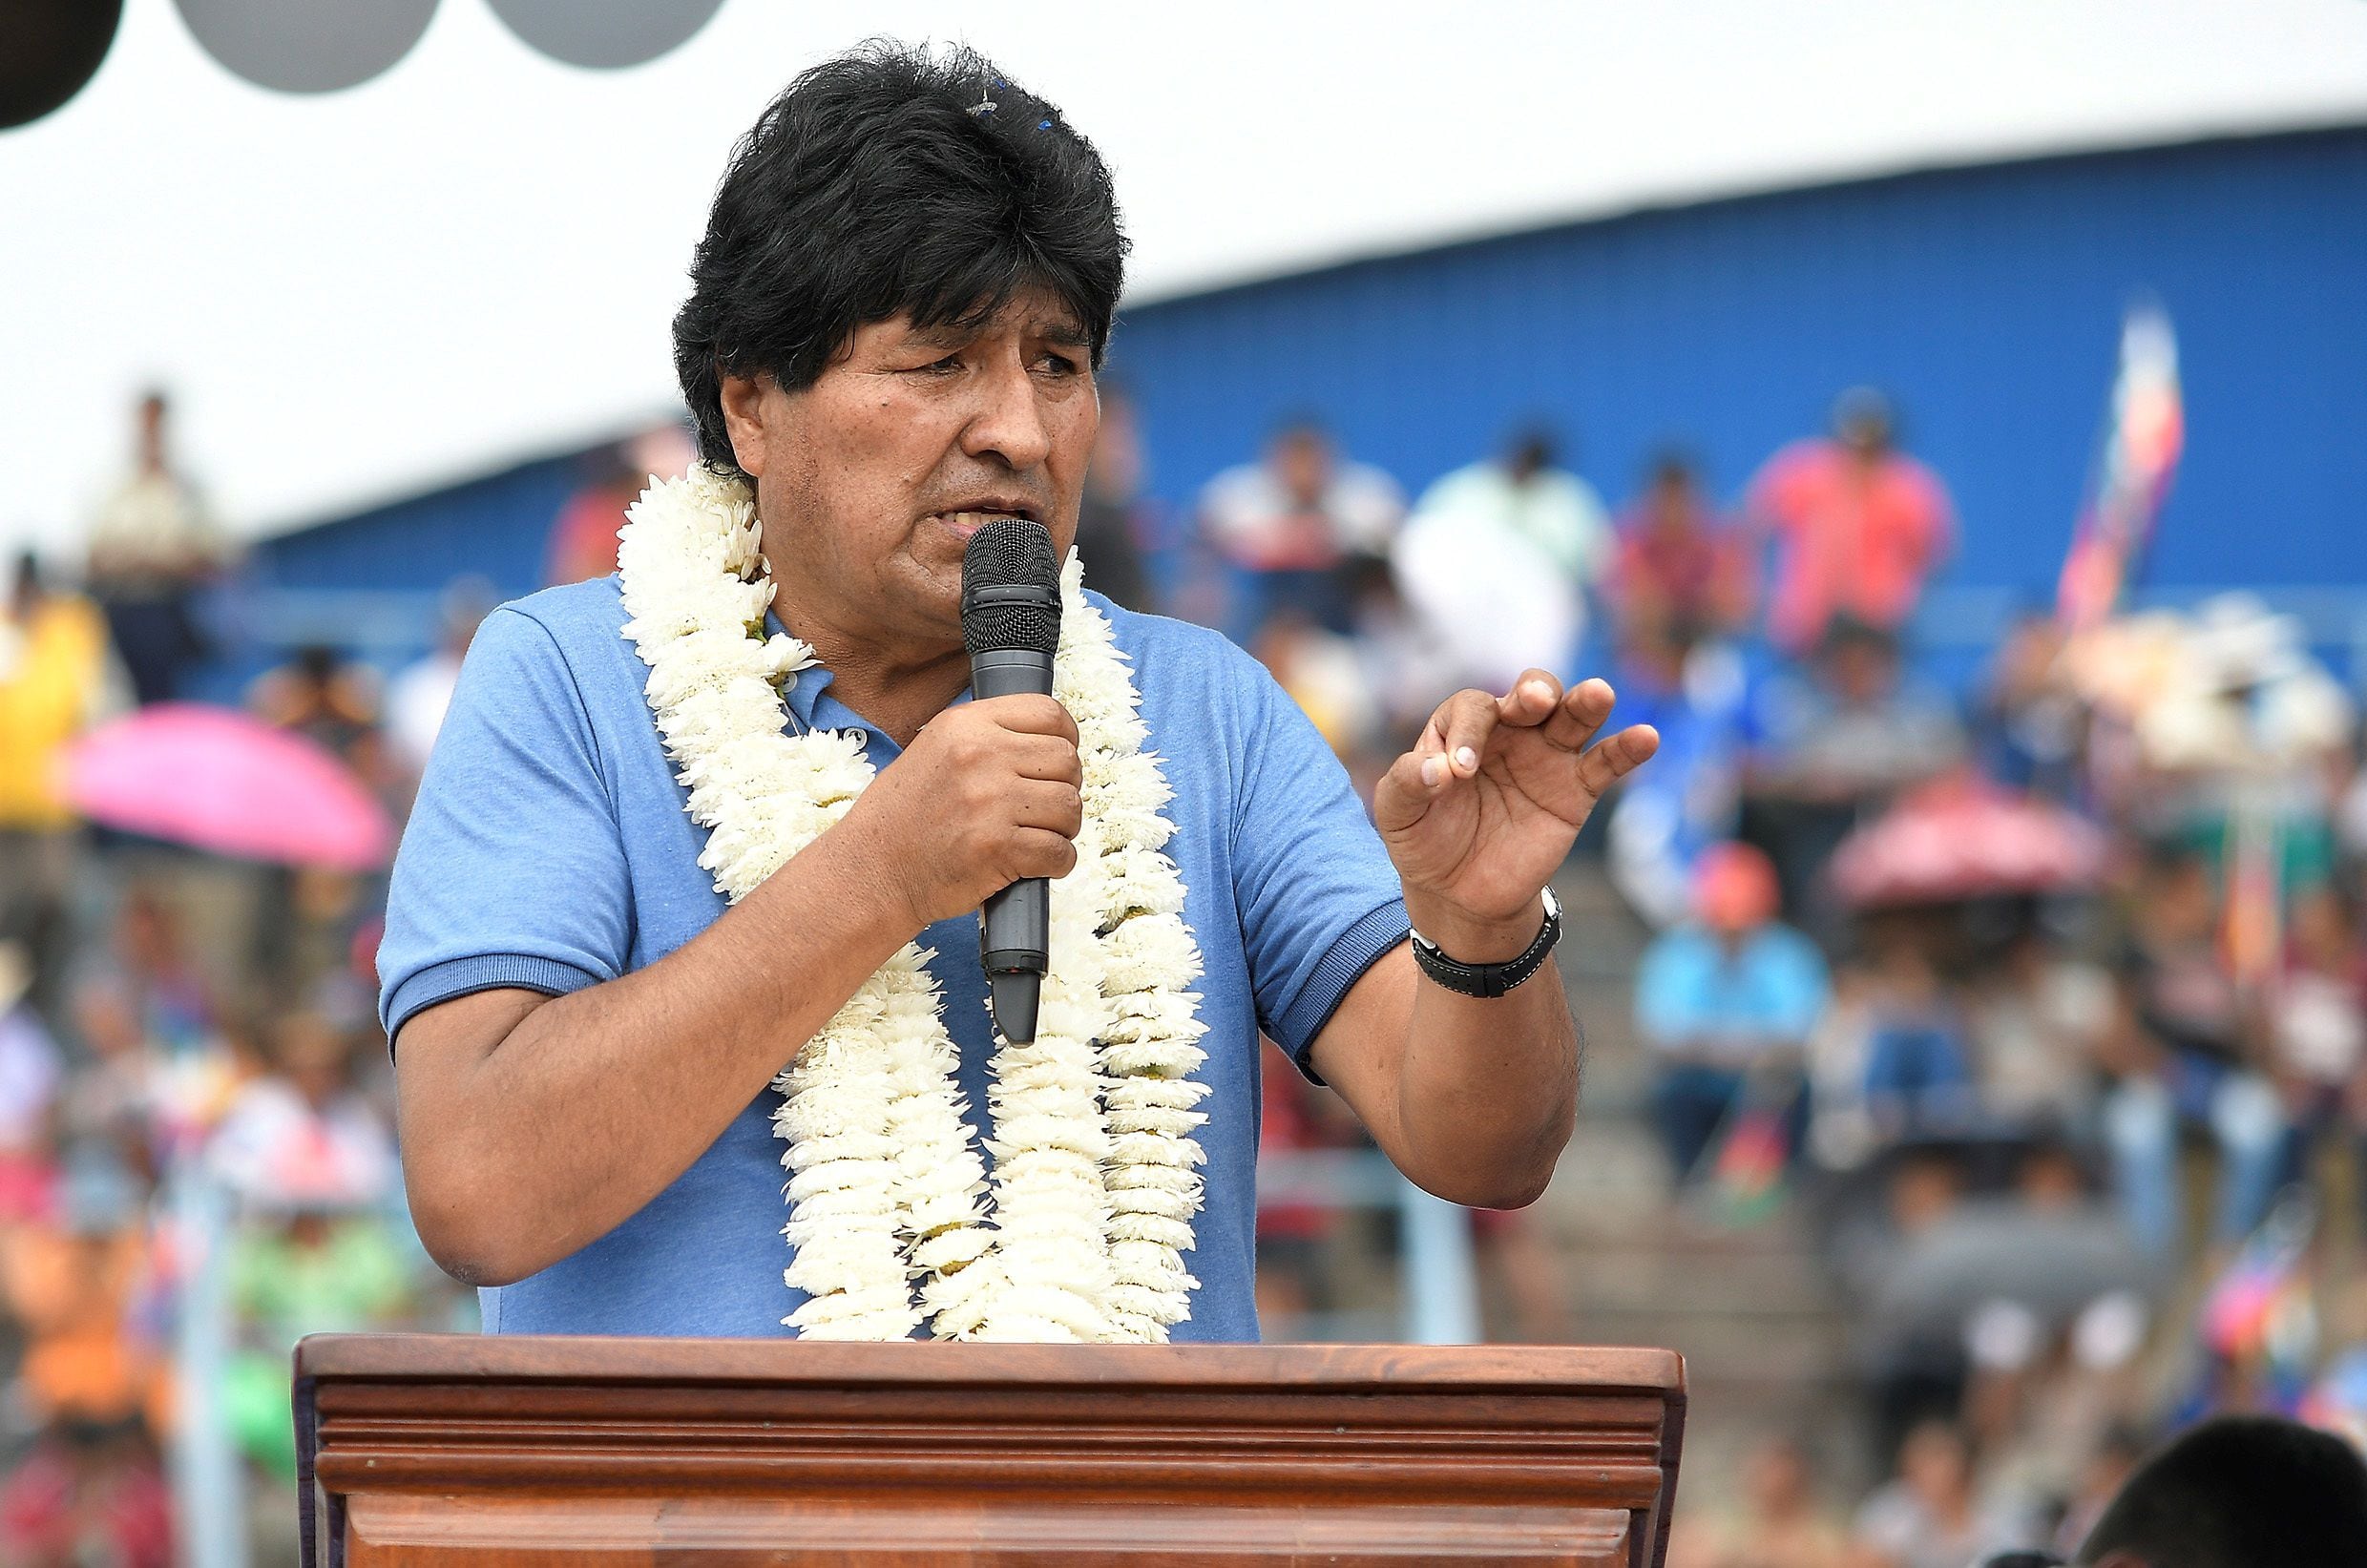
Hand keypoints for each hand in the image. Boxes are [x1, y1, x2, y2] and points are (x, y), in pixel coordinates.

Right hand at [837, 694, 1082, 932]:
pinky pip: (1060, 852)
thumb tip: (1051, 740)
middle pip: (1066, 760)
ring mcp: (990, 801)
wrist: (872, 871)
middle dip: (1064, 787)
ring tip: (1037, 836)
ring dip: (1063, 827)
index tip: (1057, 763)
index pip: (1049, 713)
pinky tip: (1036, 863)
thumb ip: (987, 737)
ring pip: (1070, 806)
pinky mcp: (998, 847)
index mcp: (965, 724)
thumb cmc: (905, 817)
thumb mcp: (936, 749)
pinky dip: (1058, 863)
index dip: (1065, 739)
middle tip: (1042, 809)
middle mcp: (980, 755)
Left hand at [1374, 673, 1657, 957]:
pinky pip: (1605, 764)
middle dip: (1534, 691)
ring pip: (1573, 717)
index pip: (1472, 710)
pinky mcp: (1575, 791)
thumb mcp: (1398, 814)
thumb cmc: (1425, 840)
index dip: (1466, 734)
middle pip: (1531, 694)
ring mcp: (1546, 758)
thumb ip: (1405, 784)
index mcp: (1462, 726)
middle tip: (1533, 701)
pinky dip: (1628, 749)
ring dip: (1585, 702)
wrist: (1460, 893)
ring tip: (1598, 694)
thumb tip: (1433, 769)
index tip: (1457, 773)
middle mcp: (1510, 732)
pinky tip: (1646, 738)